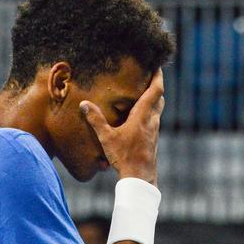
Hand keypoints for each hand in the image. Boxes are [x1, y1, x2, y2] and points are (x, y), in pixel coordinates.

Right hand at [80, 69, 164, 185]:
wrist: (140, 178)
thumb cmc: (124, 157)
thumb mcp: (106, 138)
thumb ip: (96, 120)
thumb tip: (84, 104)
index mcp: (143, 116)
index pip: (155, 91)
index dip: (157, 77)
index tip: (157, 65)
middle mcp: (152, 121)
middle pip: (159, 98)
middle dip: (156, 86)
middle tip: (151, 76)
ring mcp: (155, 131)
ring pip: (157, 110)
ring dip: (154, 100)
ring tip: (145, 93)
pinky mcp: (154, 140)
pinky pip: (154, 121)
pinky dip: (150, 112)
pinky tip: (141, 117)